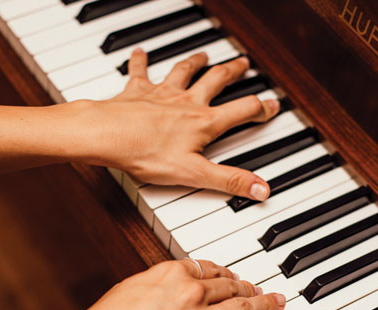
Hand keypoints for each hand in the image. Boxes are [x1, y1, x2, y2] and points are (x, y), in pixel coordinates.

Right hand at [48, 259, 286, 309]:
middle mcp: (192, 293)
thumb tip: (169, 284)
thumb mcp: (128, 289)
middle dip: (247, 286)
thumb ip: (156, 283)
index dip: (223, 272)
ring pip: (245, 307)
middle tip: (258, 288)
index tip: (229, 275)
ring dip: (266, 303)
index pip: (207, 268)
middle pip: (230, 285)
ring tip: (277, 301)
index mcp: (171, 274)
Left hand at [87, 50, 278, 200]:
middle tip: (243, 64)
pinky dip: (141, 61)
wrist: (105, 136)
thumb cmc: (146, 154)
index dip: (260, 108)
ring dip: (196, 62)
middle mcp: (186, 102)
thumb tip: (261, 189)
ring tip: (204, 55)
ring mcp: (162, 93)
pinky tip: (140, 52)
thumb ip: (229, 180)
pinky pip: (140, 71)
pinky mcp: (137, 91)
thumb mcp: (194, 174)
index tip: (272, 104)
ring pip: (184, 71)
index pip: (241, 111)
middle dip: (233, 72)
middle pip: (216, 80)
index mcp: (204, 122)